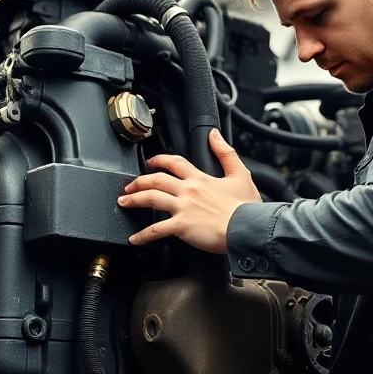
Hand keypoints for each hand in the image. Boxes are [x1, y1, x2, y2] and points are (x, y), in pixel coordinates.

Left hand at [118, 129, 261, 253]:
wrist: (248, 227)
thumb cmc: (246, 207)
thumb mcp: (240, 174)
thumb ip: (225, 152)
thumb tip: (214, 135)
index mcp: (201, 179)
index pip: (175, 163)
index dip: (159, 160)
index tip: (150, 162)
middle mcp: (188, 190)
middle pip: (156, 179)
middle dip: (139, 181)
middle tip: (129, 186)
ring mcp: (183, 208)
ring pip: (151, 198)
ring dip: (134, 200)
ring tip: (124, 203)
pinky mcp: (182, 226)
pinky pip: (156, 230)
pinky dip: (143, 235)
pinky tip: (135, 238)